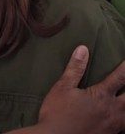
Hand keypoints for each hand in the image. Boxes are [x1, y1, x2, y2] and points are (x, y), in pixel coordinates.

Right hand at [9, 45, 124, 133]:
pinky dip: (124, 120)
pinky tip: (121, 119)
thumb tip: (83, 49)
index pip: (120, 77)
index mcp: (101, 96)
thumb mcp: (62, 88)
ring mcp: (114, 125)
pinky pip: (124, 128)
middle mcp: (113, 110)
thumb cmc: (57, 113)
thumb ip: (75, 69)